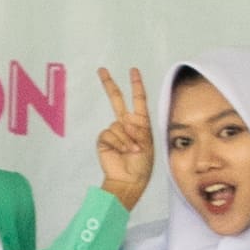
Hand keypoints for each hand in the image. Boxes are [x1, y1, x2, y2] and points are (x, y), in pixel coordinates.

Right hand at [91, 71, 154, 209]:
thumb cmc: (142, 164)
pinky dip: (118, 143)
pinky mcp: (104, 139)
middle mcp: (126, 123)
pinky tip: (121, 152)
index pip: (138, 99)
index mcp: (140, 123)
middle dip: (109, 84)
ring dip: (127, 140)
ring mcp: (114, 131)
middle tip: (101, 70)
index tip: (133, 71)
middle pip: (116, 99)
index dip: (136, 84)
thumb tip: (124, 122)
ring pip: (118, 125)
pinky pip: (109, 134)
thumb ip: (138, 129)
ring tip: (132, 152)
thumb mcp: (147, 143)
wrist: (129, 180)